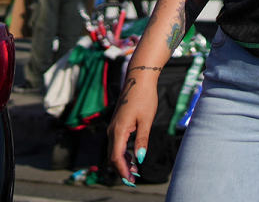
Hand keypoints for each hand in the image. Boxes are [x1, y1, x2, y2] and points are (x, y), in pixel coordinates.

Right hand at [109, 69, 159, 184]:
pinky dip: (123, 153)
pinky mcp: (117, 124)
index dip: (122, 170)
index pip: (116, 156)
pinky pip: (117, 143)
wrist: (138, 79)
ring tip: (134, 172)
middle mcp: (112, 130)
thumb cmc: (144, 97)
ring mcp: (113, 127)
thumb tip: (140, 159)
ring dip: (122, 162)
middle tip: (133, 180)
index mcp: (118, 130)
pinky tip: (132, 158)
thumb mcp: (146, 120)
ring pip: (114, 150)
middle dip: (122, 169)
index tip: (130, 180)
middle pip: (113, 156)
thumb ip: (142, 140)